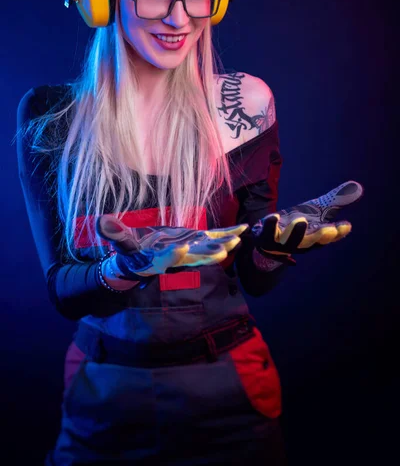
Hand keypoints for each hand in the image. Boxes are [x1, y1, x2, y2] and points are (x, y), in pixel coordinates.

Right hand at [96, 215, 248, 277]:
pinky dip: (229, 233)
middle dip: (208, 255)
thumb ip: (116, 235)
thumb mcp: (122, 245)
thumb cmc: (132, 253)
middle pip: (194, 258)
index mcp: (159, 259)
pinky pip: (216, 237)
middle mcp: (178, 258)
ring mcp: (191, 250)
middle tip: (222, 252)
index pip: (166, 259)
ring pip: (209, 250)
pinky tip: (243, 229)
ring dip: (223, 245)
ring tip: (237, 240)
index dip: (173, 255)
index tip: (180, 250)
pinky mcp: (198, 241)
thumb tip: (102, 223)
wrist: (145, 259)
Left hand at [252, 180, 363, 260]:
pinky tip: (274, 216)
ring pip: (290, 242)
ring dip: (296, 233)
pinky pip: (268, 235)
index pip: (329, 237)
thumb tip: (358, 186)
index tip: (346, 225)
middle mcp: (300, 243)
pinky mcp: (266, 238)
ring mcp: (282, 243)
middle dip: (320, 236)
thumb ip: (336, 199)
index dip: (338, 233)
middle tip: (328, 228)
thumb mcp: (317, 209)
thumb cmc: (296, 222)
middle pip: (311, 242)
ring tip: (301, 220)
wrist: (267, 236)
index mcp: (315, 238)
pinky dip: (270, 227)